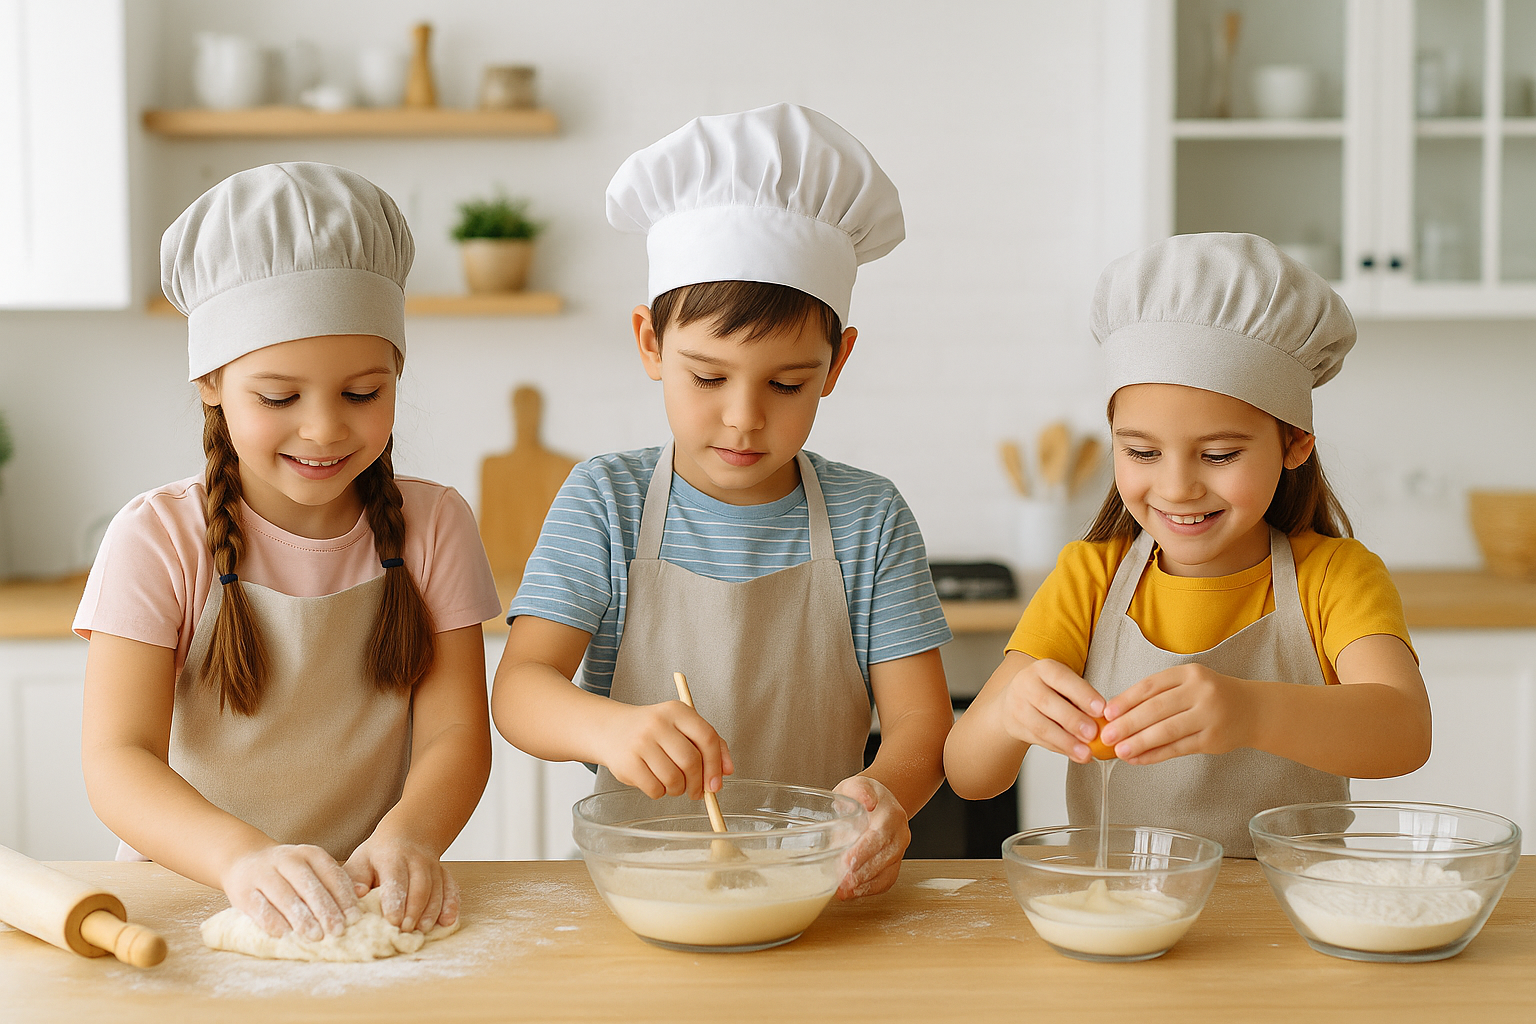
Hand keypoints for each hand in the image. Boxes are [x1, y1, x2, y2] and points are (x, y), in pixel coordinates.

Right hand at [221, 844, 360, 939]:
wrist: (242, 859)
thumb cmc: (287, 872)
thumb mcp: (311, 868)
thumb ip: (334, 880)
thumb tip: (362, 893)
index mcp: (309, 853)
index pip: (330, 874)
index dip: (343, 896)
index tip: (354, 917)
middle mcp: (287, 859)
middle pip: (309, 886)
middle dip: (325, 909)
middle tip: (338, 930)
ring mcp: (263, 873)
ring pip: (286, 896)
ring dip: (302, 918)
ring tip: (316, 936)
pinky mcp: (243, 891)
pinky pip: (260, 907)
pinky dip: (273, 921)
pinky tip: (284, 934)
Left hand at [344, 835, 457, 932]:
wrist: (407, 835)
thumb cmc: (378, 856)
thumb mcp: (360, 861)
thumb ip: (356, 879)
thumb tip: (357, 894)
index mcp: (392, 856)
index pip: (396, 878)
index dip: (395, 900)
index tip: (393, 920)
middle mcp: (416, 859)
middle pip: (420, 885)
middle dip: (415, 909)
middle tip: (407, 930)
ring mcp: (433, 866)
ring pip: (437, 888)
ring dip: (432, 910)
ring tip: (424, 930)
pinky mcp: (444, 873)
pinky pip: (451, 888)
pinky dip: (451, 904)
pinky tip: (448, 921)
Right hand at [600, 700, 733, 799]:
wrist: (610, 729)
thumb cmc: (653, 731)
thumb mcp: (681, 726)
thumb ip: (710, 744)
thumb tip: (727, 770)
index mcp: (677, 711)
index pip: (707, 737)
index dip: (716, 764)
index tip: (717, 783)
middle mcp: (658, 723)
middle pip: (691, 761)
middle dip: (698, 783)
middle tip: (697, 791)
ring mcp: (640, 742)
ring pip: (674, 779)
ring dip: (678, 789)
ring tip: (674, 784)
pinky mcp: (627, 763)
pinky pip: (655, 789)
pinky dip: (661, 792)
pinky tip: (656, 782)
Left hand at [832, 776, 908, 899]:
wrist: (878, 802)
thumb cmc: (862, 796)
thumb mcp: (856, 785)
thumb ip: (859, 790)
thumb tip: (867, 801)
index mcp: (891, 814)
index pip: (880, 835)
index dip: (863, 851)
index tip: (846, 862)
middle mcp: (899, 833)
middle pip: (884, 857)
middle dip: (862, 872)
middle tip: (842, 883)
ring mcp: (899, 850)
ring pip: (887, 872)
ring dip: (865, 884)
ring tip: (844, 891)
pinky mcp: (895, 863)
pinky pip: (887, 880)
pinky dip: (870, 889)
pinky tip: (854, 892)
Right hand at [997, 658, 1106, 763]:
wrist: (1015, 700)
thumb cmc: (1049, 691)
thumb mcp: (1062, 684)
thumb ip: (1080, 698)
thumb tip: (1104, 719)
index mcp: (1043, 669)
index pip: (1062, 678)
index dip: (1082, 694)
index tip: (1101, 709)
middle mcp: (1027, 685)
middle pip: (1048, 702)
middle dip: (1073, 720)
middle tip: (1093, 733)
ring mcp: (1018, 707)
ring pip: (1041, 726)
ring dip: (1066, 741)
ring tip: (1085, 753)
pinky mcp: (1016, 727)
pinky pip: (1039, 740)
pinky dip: (1060, 749)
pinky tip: (1075, 754)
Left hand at [1101, 663, 1252, 764]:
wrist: (1253, 710)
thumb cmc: (1211, 696)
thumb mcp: (1188, 684)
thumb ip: (1158, 695)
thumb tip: (1118, 714)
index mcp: (1188, 674)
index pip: (1150, 686)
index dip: (1126, 700)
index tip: (1106, 712)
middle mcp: (1200, 692)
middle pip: (1156, 709)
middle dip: (1128, 724)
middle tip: (1107, 735)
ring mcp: (1208, 716)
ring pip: (1166, 731)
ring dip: (1139, 742)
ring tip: (1119, 751)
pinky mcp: (1212, 739)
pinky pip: (1178, 748)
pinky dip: (1155, 755)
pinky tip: (1138, 759)